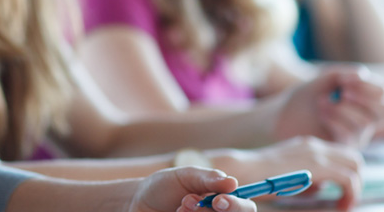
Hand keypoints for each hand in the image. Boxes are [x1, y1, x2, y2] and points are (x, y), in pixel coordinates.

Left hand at [127, 167, 250, 211]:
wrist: (137, 204)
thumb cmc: (162, 187)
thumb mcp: (184, 175)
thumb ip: (207, 178)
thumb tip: (232, 182)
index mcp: (223, 201)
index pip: (246, 208)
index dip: (237, 206)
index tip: (218, 200)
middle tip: (188, 201)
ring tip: (178, 208)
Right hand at [213, 137, 362, 210]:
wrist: (244, 170)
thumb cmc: (258, 177)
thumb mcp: (287, 174)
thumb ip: (306, 177)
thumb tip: (321, 187)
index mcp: (307, 145)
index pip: (340, 156)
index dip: (345, 176)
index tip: (338, 195)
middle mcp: (315, 145)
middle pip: (354, 158)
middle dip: (355, 181)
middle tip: (345, 201)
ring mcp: (317, 152)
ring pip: (356, 166)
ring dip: (355, 189)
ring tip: (344, 206)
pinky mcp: (318, 165)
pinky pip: (348, 179)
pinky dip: (350, 194)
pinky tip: (340, 207)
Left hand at [274, 66, 383, 147]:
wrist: (281, 116)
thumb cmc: (305, 97)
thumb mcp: (325, 79)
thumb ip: (344, 73)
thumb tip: (363, 74)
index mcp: (365, 101)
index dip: (371, 84)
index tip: (345, 79)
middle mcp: (366, 120)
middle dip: (367, 98)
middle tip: (343, 92)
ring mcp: (357, 136)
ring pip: (367, 122)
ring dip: (343, 109)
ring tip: (322, 102)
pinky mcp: (344, 148)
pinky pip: (351, 135)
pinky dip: (336, 120)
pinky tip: (321, 113)